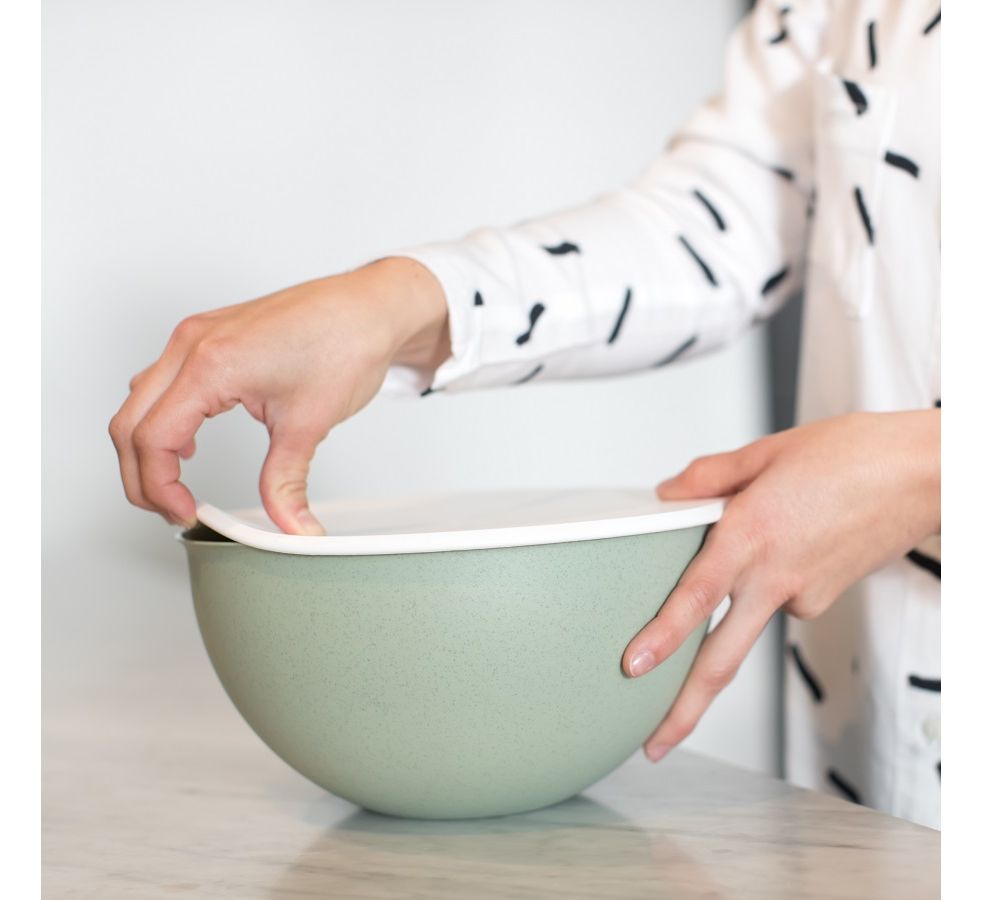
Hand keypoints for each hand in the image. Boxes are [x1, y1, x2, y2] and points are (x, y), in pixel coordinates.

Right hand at [109, 258, 448, 533]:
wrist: (370, 306)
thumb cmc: (345, 342)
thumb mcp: (309, 424)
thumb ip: (287, 482)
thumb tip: (290, 527)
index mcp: (209, 365)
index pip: (151, 439)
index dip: (160, 489)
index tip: (186, 515)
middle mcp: (191, 344)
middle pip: (129, 424)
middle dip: (142, 477)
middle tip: (174, 511)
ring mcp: (196, 336)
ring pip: (138, 402)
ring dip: (147, 448)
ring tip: (177, 486)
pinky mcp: (209, 335)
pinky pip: (161, 382)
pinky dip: (163, 419)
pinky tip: (190, 443)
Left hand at [621, 410, 940, 761]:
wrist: (927, 474)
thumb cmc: (857, 456)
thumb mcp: (768, 452)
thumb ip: (711, 477)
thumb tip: (669, 493)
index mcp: (752, 533)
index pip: (696, 596)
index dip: (663, 636)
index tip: (633, 668)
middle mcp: (774, 575)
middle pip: (722, 659)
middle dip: (685, 708)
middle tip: (655, 743)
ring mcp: (802, 595)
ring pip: (747, 626)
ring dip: (727, 625)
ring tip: (750, 556)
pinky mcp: (823, 600)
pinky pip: (778, 600)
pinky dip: (768, 581)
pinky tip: (789, 541)